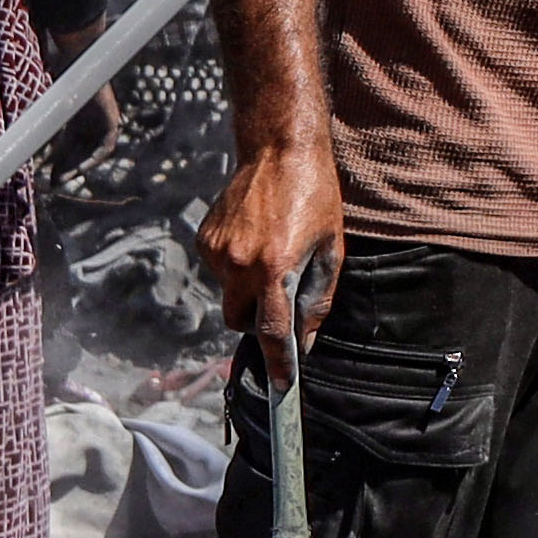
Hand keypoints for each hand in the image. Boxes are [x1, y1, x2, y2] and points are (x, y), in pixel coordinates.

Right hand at [202, 132, 348, 370]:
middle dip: (256, 323)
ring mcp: (217, 252)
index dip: (278, 362)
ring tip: (271, 252)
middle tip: (278, 300)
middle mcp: (239, 264)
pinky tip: (255, 238)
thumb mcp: (331, 248)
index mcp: (275, 268)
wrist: (278, 150)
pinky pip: (220, 271)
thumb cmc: (315, 196)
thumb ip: (318, 297)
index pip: (273, 331)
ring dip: (248, 288)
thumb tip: (305, 337)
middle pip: (239, 321)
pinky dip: (236, 267)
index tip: (280, 386)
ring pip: (229, 295)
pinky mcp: (205, 240)